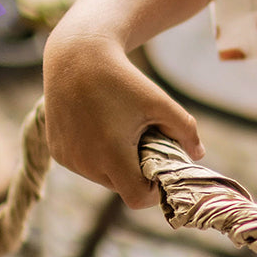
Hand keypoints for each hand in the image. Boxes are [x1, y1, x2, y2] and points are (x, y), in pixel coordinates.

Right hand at [42, 30, 203, 208]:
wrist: (77, 58)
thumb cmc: (123, 80)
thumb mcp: (161, 103)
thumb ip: (186, 131)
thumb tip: (199, 155)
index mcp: (111, 154)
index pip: (137, 199)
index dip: (154, 191)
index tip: (162, 170)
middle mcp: (85, 162)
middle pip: (122, 187)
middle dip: (137, 173)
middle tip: (145, 144)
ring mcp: (68, 159)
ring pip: (103, 178)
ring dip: (118, 165)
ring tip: (122, 133)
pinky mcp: (57, 153)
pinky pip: (85, 167)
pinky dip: (99, 157)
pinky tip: (101, 129)